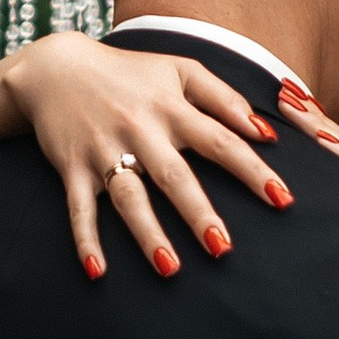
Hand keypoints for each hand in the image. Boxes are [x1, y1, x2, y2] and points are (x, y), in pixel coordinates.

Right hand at [8, 33, 295, 279]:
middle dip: (198, 212)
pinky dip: (85, 239)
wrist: (56, 67)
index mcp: (171, 108)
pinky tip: (97, 271)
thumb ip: (224, 97)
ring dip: (147, 233)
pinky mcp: (72, 168)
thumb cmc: (130, 73)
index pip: (221, 141)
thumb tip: (264, 132)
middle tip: (222, 248)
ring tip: (170, 268)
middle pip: (174, 176)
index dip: (252, 169)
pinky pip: (78, 208)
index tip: (282, 199)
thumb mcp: (179, 70)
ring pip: (129, 197)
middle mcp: (140, 131)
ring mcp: (103, 151)